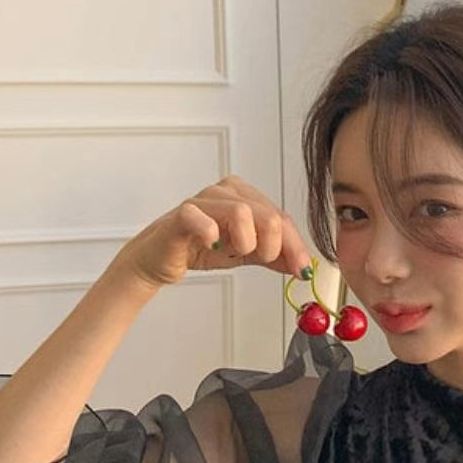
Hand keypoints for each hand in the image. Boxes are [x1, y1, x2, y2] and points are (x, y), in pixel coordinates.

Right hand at [112, 176, 311, 288]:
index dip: (296, 245)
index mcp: (245, 197)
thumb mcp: (245, 254)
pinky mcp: (182, 215)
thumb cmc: (199, 248)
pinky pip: (201, 218)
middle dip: (274, 246)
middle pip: (268, 215)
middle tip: (264, 261)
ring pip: (242, 213)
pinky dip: (212, 233)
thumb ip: (273, 256)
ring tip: (236, 253)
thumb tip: (302, 267)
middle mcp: (226, 193)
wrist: (160, 258)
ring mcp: (203, 201)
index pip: (280, 217)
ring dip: (248, 242)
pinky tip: (213, 245)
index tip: (303, 270)